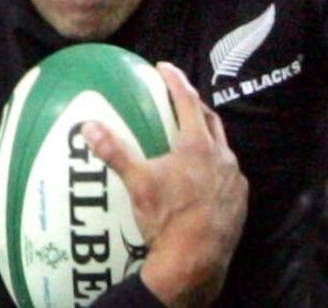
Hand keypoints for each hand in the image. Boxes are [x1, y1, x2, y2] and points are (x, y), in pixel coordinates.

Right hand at [82, 62, 247, 307]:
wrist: (195, 261)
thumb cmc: (166, 220)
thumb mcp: (137, 184)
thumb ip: (115, 152)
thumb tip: (88, 126)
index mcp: (198, 146)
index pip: (187, 101)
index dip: (175, 81)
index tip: (164, 67)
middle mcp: (222, 157)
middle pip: (210, 120)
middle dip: (194, 106)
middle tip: (178, 99)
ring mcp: (234, 180)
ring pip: (222, 148)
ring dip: (207, 139)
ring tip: (189, 139)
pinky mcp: (239, 200)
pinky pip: (228, 175)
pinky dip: (215, 168)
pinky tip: (201, 178)